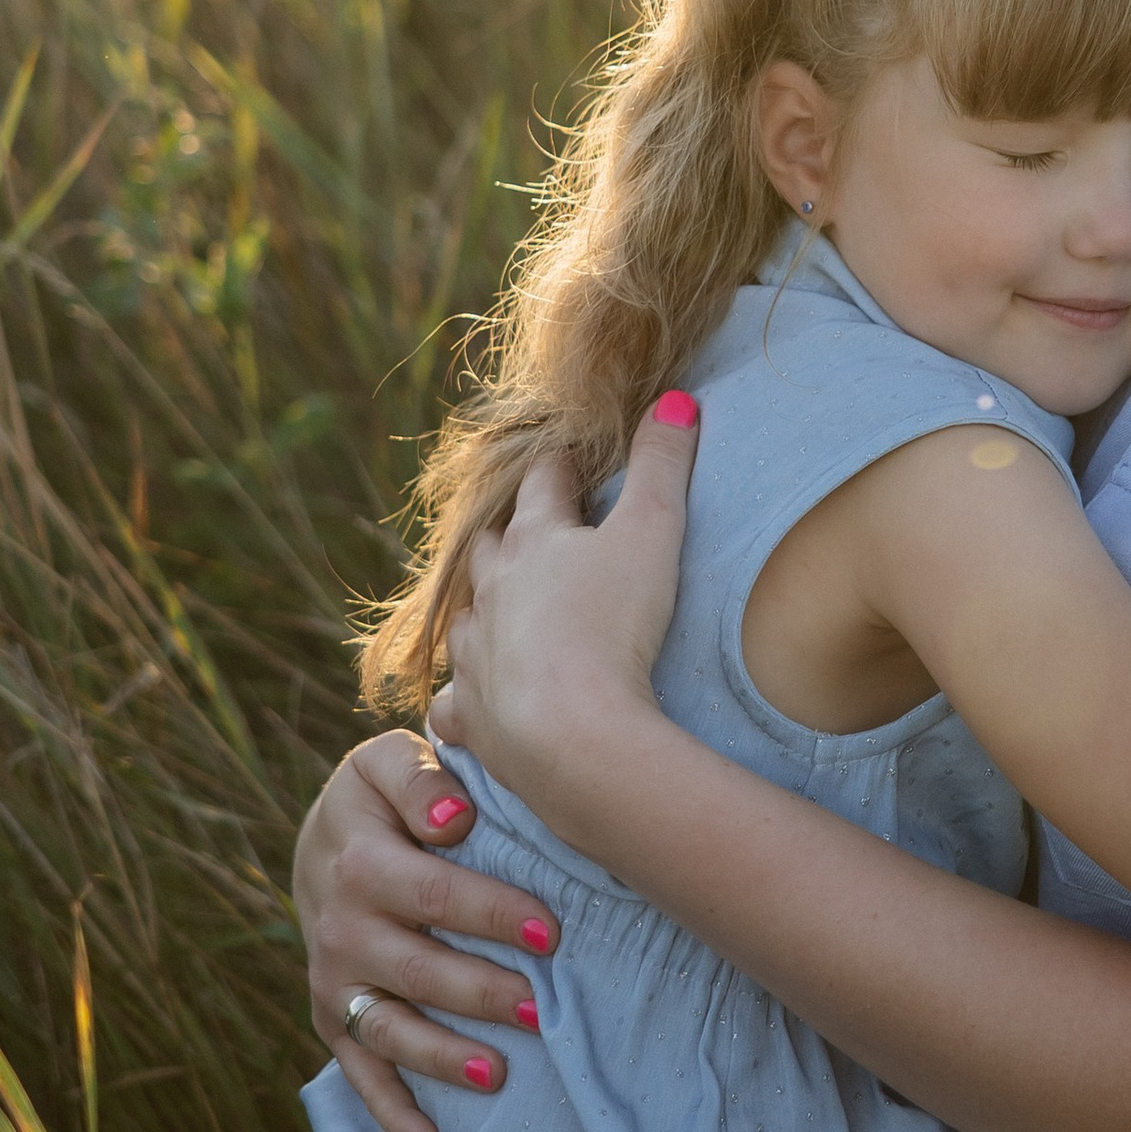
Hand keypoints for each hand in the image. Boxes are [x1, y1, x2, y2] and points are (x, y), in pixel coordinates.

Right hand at [294, 731, 563, 1131]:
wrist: (324, 840)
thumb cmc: (382, 800)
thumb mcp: (385, 762)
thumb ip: (417, 775)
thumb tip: (454, 813)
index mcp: (358, 862)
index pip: (434, 893)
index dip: (494, 914)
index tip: (553, 934)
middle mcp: (340, 929)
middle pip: (418, 969)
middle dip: (482, 993)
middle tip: (541, 1009)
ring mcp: (335, 982)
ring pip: (389, 1030)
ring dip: (441, 1058)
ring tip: (496, 1075)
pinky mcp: (335, 1020)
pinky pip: (361, 1074)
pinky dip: (392, 1117)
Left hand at [440, 389, 699, 807]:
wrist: (572, 732)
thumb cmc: (615, 625)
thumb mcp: (653, 532)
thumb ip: (664, 465)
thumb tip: (676, 399)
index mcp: (534, 540)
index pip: (543, 484)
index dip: (562, 469)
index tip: (574, 464)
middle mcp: (491, 590)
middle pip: (491, 546)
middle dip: (511, 534)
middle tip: (537, 534)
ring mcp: (475, 652)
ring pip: (466, 617)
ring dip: (484, 609)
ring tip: (507, 611)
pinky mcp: (473, 712)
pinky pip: (454, 701)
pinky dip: (464, 695)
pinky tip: (474, 698)